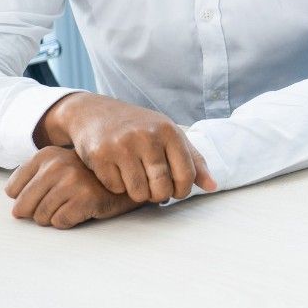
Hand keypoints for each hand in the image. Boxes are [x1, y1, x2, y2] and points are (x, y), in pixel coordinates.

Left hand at [5, 146, 143, 227]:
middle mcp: (56, 166)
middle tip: (56, 206)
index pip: (12, 190)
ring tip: (70, 206)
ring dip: (53, 218)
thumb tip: (15, 211)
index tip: (42, 196)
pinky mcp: (85, 199)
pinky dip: (68, 222)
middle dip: (36, 213)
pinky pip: (60, 222)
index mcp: (45, 155)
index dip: (26, 199)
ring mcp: (71, 182)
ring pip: (41, 217)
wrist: (127, 176)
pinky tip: (80, 211)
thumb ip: (35, 179)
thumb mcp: (59, 166)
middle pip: (23, 207)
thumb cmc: (88, 177)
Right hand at [34, 93, 216, 203]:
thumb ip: (193, 160)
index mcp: (168, 131)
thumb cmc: (139, 127)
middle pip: (162, 188)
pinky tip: (118, 172)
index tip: (176, 191)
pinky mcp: (100, 155)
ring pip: (138, 192)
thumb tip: (213, 187)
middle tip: (154, 189)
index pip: (186, 175)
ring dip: (139, 194)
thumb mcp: (169, 135)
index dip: (183, 190)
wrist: (94, 113)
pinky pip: (116, 188)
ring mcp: (122, 145)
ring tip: (138, 181)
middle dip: (159, 195)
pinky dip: (118, 187)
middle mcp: (146, 136)